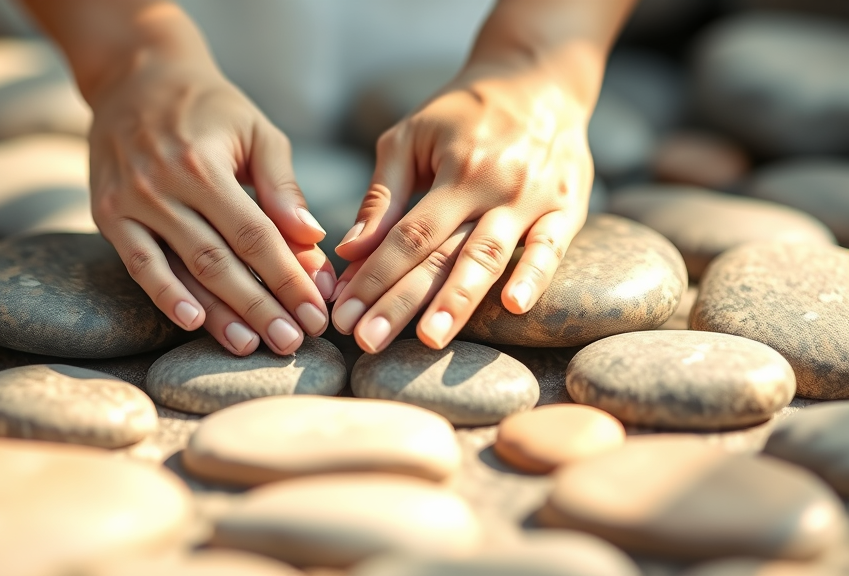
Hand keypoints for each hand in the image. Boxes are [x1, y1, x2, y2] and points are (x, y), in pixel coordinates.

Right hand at [88, 52, 333, 355]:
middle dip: (260, 306)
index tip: (316, 311)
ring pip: (181, 268)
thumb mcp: (255, 131)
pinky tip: (192, 323)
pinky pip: (137, 264)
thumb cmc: (210, 108)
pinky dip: (163, 295)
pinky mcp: (107, 215)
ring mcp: (130, 202)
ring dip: (218, 314)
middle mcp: (163, 185)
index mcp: (203, 164)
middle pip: (220, 260)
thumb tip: (311, 238)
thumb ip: (282, 185)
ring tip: (251, 345)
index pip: (255, 234)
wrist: (135, 78)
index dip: (287, 277)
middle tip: (293, 342)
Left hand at [331, 61, 593, 352]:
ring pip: (490, 258)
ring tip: (429, 340)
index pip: (407, 234)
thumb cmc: (463, 114)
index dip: (372, 276)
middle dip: (402, 302)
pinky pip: (551, 248)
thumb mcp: (412, 136)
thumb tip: (349, 250)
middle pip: (441, 255)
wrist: (540, 80)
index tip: (343, 315)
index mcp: (453, 169)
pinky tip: (513, 307)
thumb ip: (383, 196)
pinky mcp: (568, 209)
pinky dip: (535, 277)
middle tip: (368, 341)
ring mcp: (533, 200)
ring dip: (458, 302)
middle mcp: (492, 187)